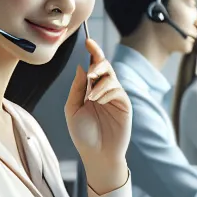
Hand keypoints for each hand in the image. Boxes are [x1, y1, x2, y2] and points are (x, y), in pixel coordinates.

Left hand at [66, 37, 132, 191]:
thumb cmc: (83, 134)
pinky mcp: (124, 105)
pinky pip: (117, 90)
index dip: (93, 52)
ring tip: (91, 97)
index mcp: (91, 89)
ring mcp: (116, 97)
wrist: (96, 154)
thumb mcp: (72, 109)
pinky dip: (106, 92)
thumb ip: (77, 88)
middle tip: (91, 72)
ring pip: (111, 77)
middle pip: (105, 67)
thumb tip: (82, 67)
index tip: (88, 41)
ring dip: (99, 83)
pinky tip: (98, 101)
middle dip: (98, 64)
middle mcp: (104, 90)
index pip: (94, 66)